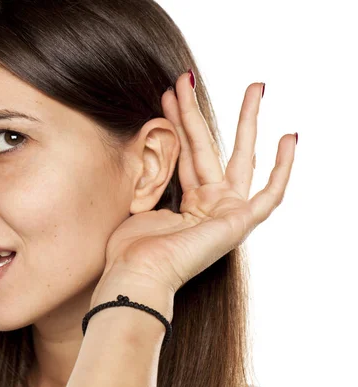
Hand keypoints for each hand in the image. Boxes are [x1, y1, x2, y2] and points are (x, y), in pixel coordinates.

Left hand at [91, 73, 295, 309]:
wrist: (137, 274)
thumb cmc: (130, 249)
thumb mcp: (139, 204)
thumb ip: (151, 179)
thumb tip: (146, 150)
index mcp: (188, 203)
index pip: (186, 153)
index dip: (178, 123)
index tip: (167, 95)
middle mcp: (210, 205)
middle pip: (209, 146)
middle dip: (202, 111)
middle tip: (194, 79)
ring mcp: (227, 213)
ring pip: (240, 156)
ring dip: (246, 120)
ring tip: (255, 86)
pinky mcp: (240, 223)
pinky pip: (269, 195)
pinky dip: (283, 168)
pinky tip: (289, 138)